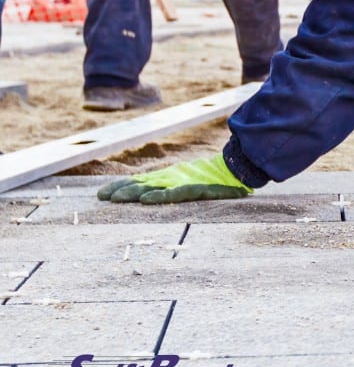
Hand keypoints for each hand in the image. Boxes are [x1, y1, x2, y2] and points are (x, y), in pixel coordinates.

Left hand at [97, 152, 251, 203]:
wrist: (240, 167)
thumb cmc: (218, 178)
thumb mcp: (192, 182)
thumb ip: (176, 187)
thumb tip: (154, 196)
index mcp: (171, 176)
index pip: (141, 181)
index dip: (122, 186)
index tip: (103, 194)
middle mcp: (173, 177)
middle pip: (142, 183)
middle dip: (121, 190)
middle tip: (101, 197)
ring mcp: (184, 181)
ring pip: (154, 187)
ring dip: (133, 193)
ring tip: (115, 199)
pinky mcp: (197, 187)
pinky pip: (176, 193)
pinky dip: (160, 196)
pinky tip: (146, 199)